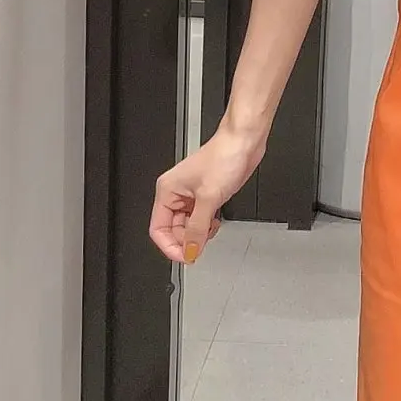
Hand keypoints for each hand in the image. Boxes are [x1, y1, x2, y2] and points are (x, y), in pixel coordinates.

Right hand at [149, 124, 263, 264]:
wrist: (243, 142)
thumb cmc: (223, 157)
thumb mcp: (209, 197)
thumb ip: (197, 228)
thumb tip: (190, 250)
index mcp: (167, 191)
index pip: (158, 229)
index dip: (170, 246)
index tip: (186, 257)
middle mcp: (176, 194)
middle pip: (172, 230)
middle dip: (187, 241)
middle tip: (201, 246)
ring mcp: (192, 196)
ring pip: (187, 226)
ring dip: (198, 234)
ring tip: (210, 231)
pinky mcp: (206, 196)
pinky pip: (200, 220)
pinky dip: (207, 227)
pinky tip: (215, 224)